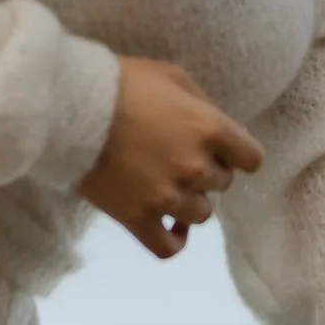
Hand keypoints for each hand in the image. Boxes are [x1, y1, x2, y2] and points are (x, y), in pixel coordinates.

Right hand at [79, 57, 263, 260]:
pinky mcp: (137, 219)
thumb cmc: (124, 84)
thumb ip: (204, 105)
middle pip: (223, 183)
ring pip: (201, 214)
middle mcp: (195, 168)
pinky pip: (169, 248)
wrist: (73, 109)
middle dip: (208, 170)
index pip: (251, 157)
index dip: (239, 153)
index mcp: (209, 129)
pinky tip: (170, 225)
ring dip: (191, 200)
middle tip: (180, 155)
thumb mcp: (173, 76)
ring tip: (169, 184)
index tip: (224, 149)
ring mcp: (167, 197)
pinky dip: (175, 239)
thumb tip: (226, 130)